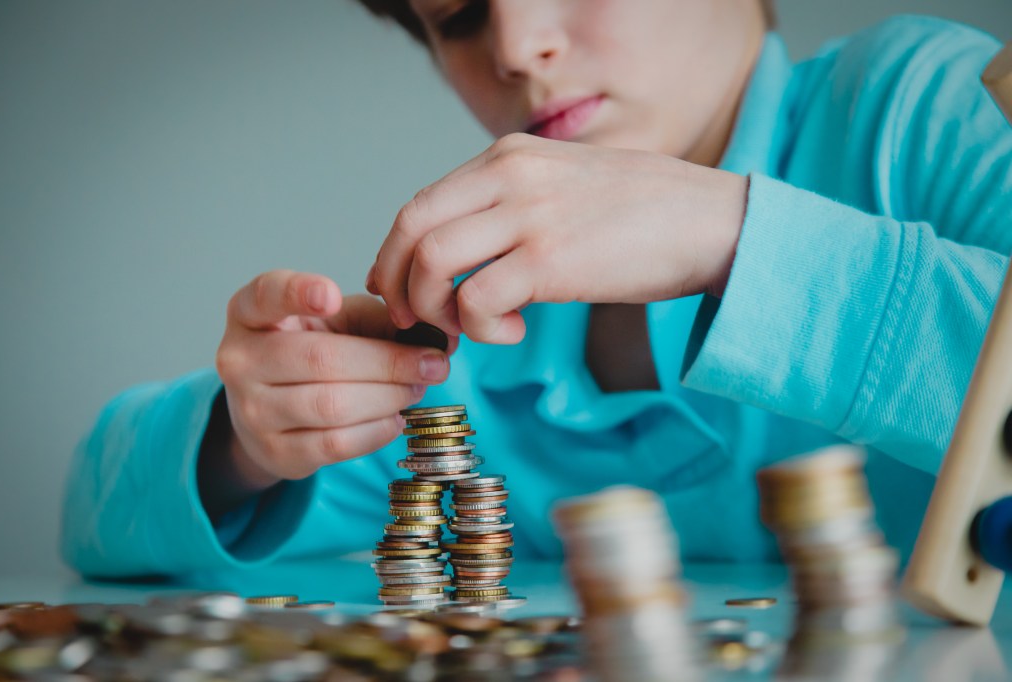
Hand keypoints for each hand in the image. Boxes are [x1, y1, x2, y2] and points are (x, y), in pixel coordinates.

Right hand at [213, 270, 454, 492]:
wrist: (269, 412)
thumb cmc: (312, 352)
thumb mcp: (339, 321)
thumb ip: (379, 319)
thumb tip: (437, 337)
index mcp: (250, 313)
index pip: (267, 295)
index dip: (298, 293)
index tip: (331, 296)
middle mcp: (240, 360)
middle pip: (322, 360)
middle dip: (389, 362)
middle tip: (432, 363)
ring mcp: (252, 411)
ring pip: (333, 405)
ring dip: (390, 397)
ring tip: (416, 388)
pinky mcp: (275, 452)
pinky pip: (336, 443)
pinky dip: (377, 430)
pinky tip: (395, 417)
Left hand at [366, 133, 747, 343]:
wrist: (712, 222)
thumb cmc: (645, 212)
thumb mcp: (563, 183)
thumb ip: (512, 201)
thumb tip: (467, 247)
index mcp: (508, 157)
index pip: (420, 204)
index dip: (395, 255)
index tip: (400, 290)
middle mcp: (509, 176)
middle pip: (411, 230)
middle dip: (398, 286)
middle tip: (416, 321)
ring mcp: (528, 215)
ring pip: (432, 264)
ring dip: (437, 310)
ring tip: (472, 329)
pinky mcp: (550, 260)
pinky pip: (476, 300)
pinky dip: (481, 328)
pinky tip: (513, 331)